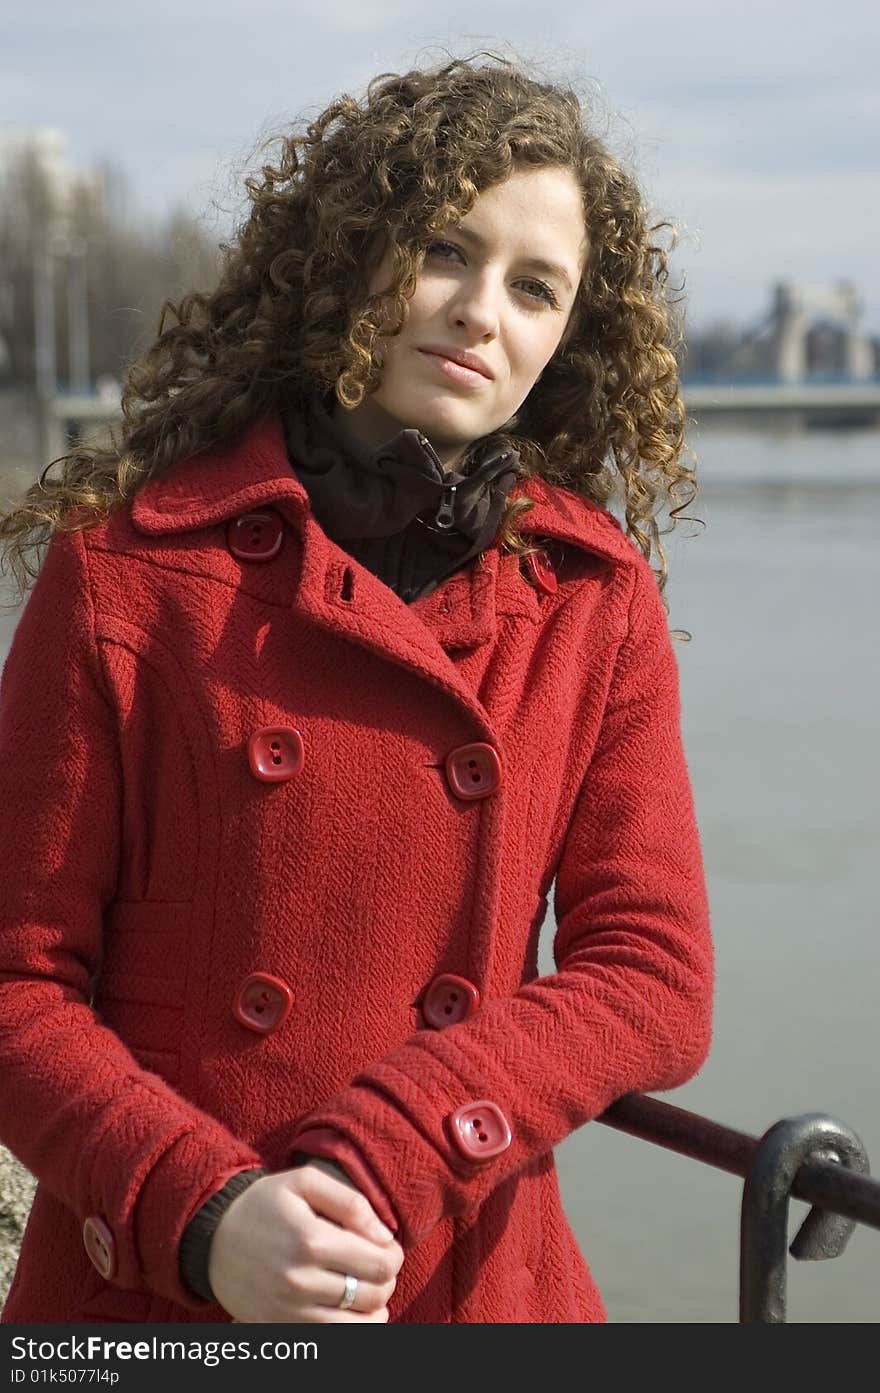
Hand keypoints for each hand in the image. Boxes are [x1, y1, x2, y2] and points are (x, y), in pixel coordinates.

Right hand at [208, 1163, 403, 1322]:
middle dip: (386, 1279)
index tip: (386, 1246)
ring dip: (374, 1308)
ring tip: (367, 1288)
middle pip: (373, 1295)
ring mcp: (288, 1311)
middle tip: (378, 1265)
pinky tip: (352, 1310)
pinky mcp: (280, 1329)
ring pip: (358, 1326)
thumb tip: (385, 1235)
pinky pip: (332, 1341)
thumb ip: (350, 1201)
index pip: (379, 1262)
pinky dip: (353, 1329)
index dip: (393, 1255)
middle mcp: (300, 1281)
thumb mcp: (304, 1182)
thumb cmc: (265, 1204)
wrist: (212, 1239)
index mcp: (310, 1240)